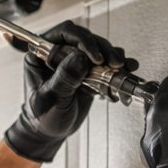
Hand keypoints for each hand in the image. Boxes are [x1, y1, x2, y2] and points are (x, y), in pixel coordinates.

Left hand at [4, 21, 137, 162]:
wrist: (50, 132)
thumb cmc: (42, 118)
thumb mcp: (51, 99)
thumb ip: (64, 78)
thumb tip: (80, 57)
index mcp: (40, 55)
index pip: (64, 34)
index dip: (83, 41)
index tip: (96, 57)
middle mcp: (58, 54)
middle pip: (85, 39)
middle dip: (103, 49)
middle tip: (115, 63)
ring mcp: (74, 62)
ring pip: (98, 49)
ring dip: (113, 57)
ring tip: (123, 69)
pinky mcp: (88, 72)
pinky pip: (105, 63)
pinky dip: (117, 68)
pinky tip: (126, 72)